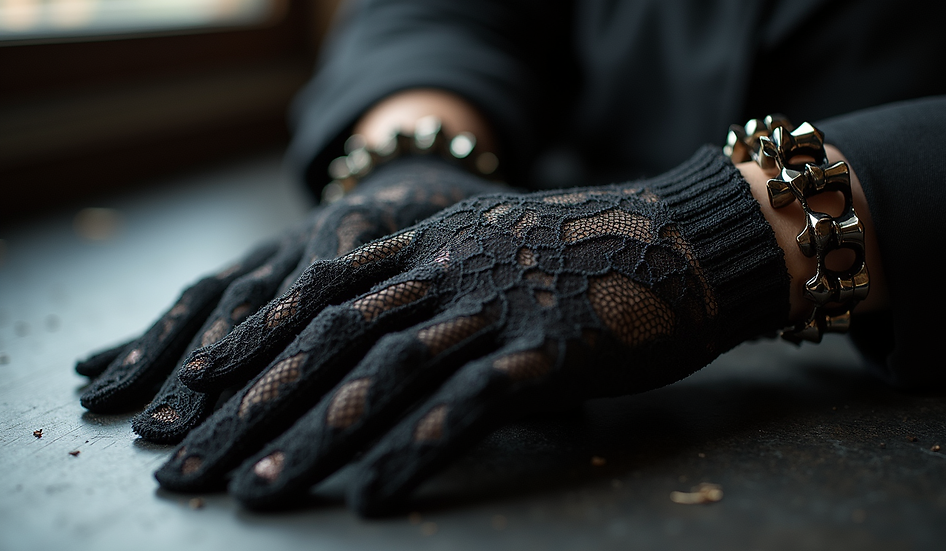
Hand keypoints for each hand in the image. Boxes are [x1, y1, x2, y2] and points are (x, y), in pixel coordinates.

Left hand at [152, 147, 789, 514]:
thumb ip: (434, 269)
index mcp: (431, 243)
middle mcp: (448, 271)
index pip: (320, 288)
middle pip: (332, 338)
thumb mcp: (496, 240)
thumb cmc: (590, 248)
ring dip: (314, 438)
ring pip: (385, 375)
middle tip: (191, 461)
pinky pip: (466, 410)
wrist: (685, 239)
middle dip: (253, 404)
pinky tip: (369, 499)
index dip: (253, 337)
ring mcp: (494, 310)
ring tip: (257, 492)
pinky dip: (412, 453)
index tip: (196, 385)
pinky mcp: (543, 354)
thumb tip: (377, 313)